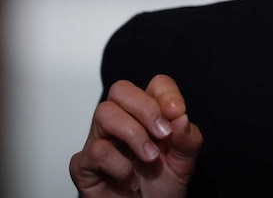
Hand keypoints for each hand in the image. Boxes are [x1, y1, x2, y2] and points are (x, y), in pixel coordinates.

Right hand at [70, 74, 203, 196]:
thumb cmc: (162, 186)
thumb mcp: (184, 161)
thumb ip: (187, 138)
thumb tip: (180, 117)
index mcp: (149, 115)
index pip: (155, 85)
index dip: (167, 94)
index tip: (177, 113)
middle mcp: (122, 122)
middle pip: (121, 90)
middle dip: (145, 108)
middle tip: (163, 134)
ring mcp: (100, 140)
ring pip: (104, 113)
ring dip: (133, 134)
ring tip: (150, 158)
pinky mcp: (84, 164)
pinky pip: (95, 151)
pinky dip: (119, 166)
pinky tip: (129, 178)